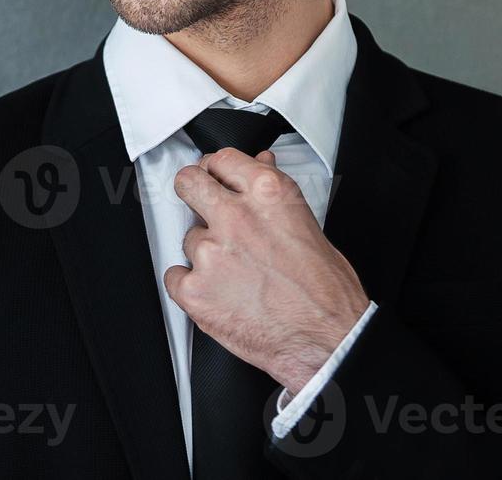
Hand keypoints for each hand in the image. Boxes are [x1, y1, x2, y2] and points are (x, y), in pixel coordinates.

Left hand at [163, 147, 369, 395]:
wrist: (327, 341)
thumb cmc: (326, 290)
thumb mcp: (307, 225)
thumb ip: (272, 194)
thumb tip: (260, 165)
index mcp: (267, 194)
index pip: (221, 159)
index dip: (216, 170)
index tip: (215, 179)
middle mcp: (236, 217)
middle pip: (188, 183)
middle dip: (193, 192)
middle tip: (201, 207)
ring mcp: (211, 253)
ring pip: (188, 238)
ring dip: (204, 252)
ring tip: (235, 273)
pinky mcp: (195, 290)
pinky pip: (175, 276)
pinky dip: (190, 285)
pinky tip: (218, 293)